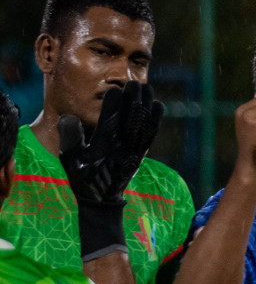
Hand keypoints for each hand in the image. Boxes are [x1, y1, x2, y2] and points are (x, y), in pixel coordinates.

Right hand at [58, 82, 162, 207]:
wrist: (103, 200)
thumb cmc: (83, 178)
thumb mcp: (69, 160)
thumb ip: (69, 139)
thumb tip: (70, 117)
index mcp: (101, 149)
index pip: (108, 124)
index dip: (112, 106)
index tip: (114, 90)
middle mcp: (120, 149)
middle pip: (130, 121)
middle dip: (133, 101)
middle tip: (134, 82)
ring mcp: (134, 152)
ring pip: (143, 125)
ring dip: (147, 105)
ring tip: (147, 87)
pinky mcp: (142, 155)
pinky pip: (151, 135)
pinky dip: (156, 120)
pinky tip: (159, 106)